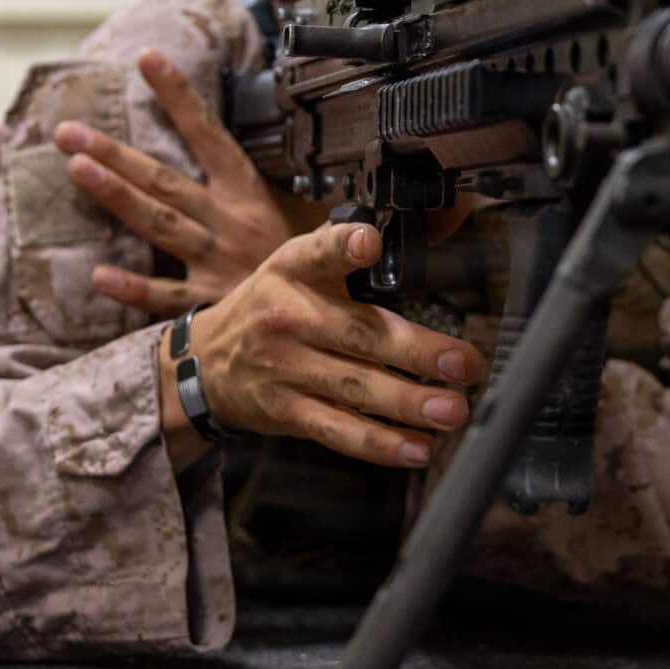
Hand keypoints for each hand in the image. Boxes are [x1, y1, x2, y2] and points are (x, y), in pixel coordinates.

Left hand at [55, 47, 291, 312]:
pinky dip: (133, 288)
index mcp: (248, 193)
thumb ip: (272, 187)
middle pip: (163, 180)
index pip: (208, 134)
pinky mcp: (210, 302)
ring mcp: (216, 261)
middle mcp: (228, 221)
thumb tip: (262, 145)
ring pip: (159, 223)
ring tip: (76, 169)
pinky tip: (99, 275)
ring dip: (117, 196)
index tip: (146, 59)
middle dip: (114, 153)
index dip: (177, 96)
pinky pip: (166, 296)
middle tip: (69, 132)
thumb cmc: (310, 263)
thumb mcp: (302, 213)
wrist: (328, 316)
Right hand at [163, 220, 485, 470]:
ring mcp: (286, 367)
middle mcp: (290, 316)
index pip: (318, 252)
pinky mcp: (286, 410)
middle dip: (417, 351)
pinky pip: (338, 430)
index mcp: (294, 270)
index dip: (343, 246)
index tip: (369, 243)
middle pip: (359, 334)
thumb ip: (351, 249)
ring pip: (355, 387)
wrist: (206, 360)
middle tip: (463, 362)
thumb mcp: (297, 265)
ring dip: (408, 403)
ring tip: (452, 412)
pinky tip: (417, 449)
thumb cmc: (271, 306)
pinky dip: (379, 443)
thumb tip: (440, 219)